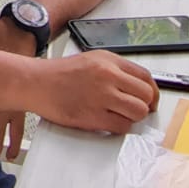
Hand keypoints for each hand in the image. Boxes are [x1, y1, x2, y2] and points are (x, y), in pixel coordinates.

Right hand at [35, 50, 158, 133]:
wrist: (36, 83)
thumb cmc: (59, 74)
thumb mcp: (91, 60)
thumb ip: (114, 70)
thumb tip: (137, 87)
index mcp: (109, 60)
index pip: (145, 76)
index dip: (152, 91)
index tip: (150, 99)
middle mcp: (108, 76)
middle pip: (146, 95)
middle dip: (146, 106)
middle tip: (138, 111)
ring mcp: (102, 96)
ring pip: (138, 112)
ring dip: (133, 118)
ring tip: (121, 116)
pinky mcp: (94, 116)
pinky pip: (122, 126)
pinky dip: (120, 127)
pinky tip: (109, 122)